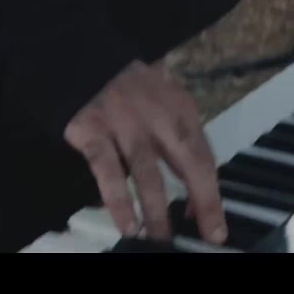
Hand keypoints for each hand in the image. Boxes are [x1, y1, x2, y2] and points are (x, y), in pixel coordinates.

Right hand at [63, 60, 226, 244]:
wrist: (80, 54)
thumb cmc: (128, 88)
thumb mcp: (162, 102)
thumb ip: (177, 141)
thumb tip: (194, 197)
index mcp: (180, 108)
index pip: (204, 155)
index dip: (210, 191)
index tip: (213, 224)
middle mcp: (158, 116)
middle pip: (189, 162)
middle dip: (204, 201)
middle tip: (210, 235)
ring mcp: (124, 123)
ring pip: (147, 173)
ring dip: (157, 210)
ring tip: (161, 239)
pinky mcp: (92, 131)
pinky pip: (107, 171)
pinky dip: (118, 200)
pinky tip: (126, 224)